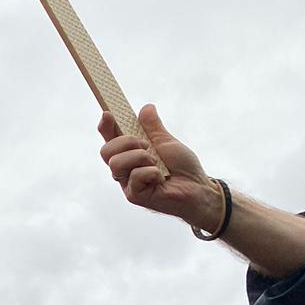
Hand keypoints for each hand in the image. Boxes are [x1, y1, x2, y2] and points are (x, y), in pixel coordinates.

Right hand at [98, 104, 222, 230]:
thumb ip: (153, 127)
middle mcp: (124, 169)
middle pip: (106, 151)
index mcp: (129, 155)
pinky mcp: (134, 196)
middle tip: (147, 146)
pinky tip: (161, 179)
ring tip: (156, 164)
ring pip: (117, 163)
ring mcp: (127, 183)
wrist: (198, 187)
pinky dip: (152, 172)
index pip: (110, 140)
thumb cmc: (183, 168)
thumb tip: (146, 108)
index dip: (106, 127)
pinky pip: (135, 176)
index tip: (108, 114)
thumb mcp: (167, 142)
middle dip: (126, 142)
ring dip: (141, 158)